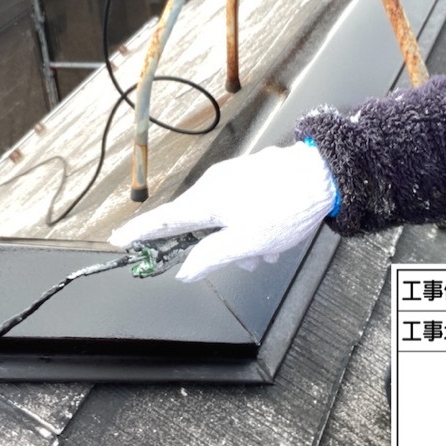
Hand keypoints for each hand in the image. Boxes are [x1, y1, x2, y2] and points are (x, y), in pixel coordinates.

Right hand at [109, 142, 337, 281]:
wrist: (325, 174)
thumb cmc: (288, 206)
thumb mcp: (247, 242)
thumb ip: (212, 257)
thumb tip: (186, 270)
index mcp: (208, 200)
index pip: (165, 220)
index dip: (141, 232)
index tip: (120, 240)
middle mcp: (216, 184)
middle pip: (198, 223)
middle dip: (217, 247)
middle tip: (245, 260)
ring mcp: (235, 178)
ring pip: (225, 218)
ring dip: (242, 239)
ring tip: (269, 251)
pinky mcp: (252, 176)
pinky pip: (241, 207)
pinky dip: (253, 225)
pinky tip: (275, 237)